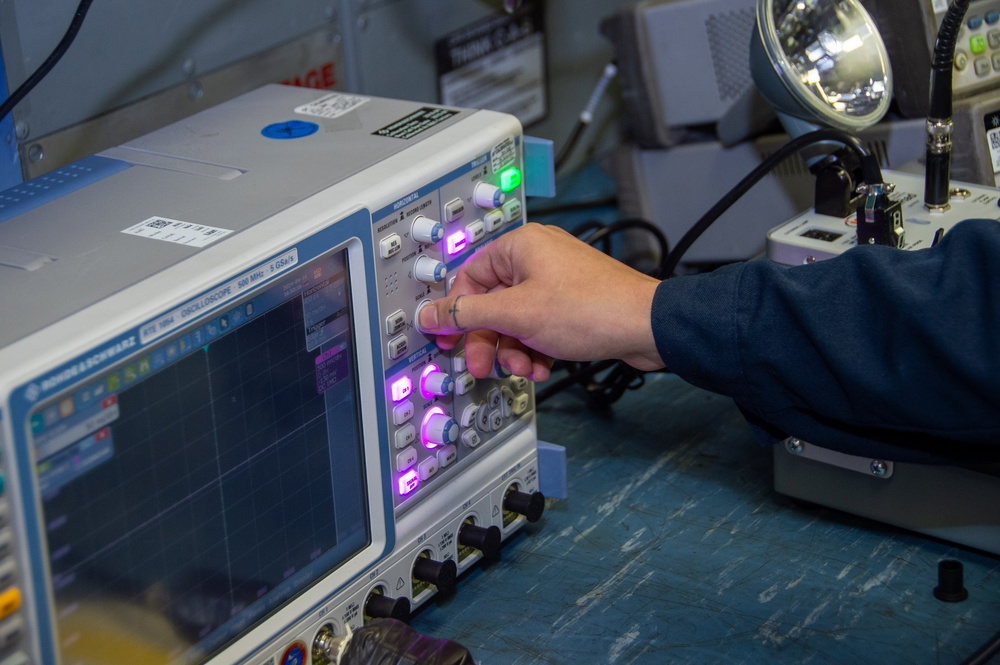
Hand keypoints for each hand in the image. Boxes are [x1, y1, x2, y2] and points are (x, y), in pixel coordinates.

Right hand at [417, 223, 663, 380]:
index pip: (469, 277)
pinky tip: (542, 366)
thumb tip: (431, 314)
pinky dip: (535, 349)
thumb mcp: (516, 314)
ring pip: (515, 320)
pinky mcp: (571, 305)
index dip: (455, 311)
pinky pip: (538, 327)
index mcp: (520, 247)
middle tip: (482, 364)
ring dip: (513, 350)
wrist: (646, 327)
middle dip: (488, 340)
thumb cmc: (591, 309)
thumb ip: (467, 315)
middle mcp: (537, 259)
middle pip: (492, 303)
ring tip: (524, 367)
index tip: (446, 337)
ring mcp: (556, 282)